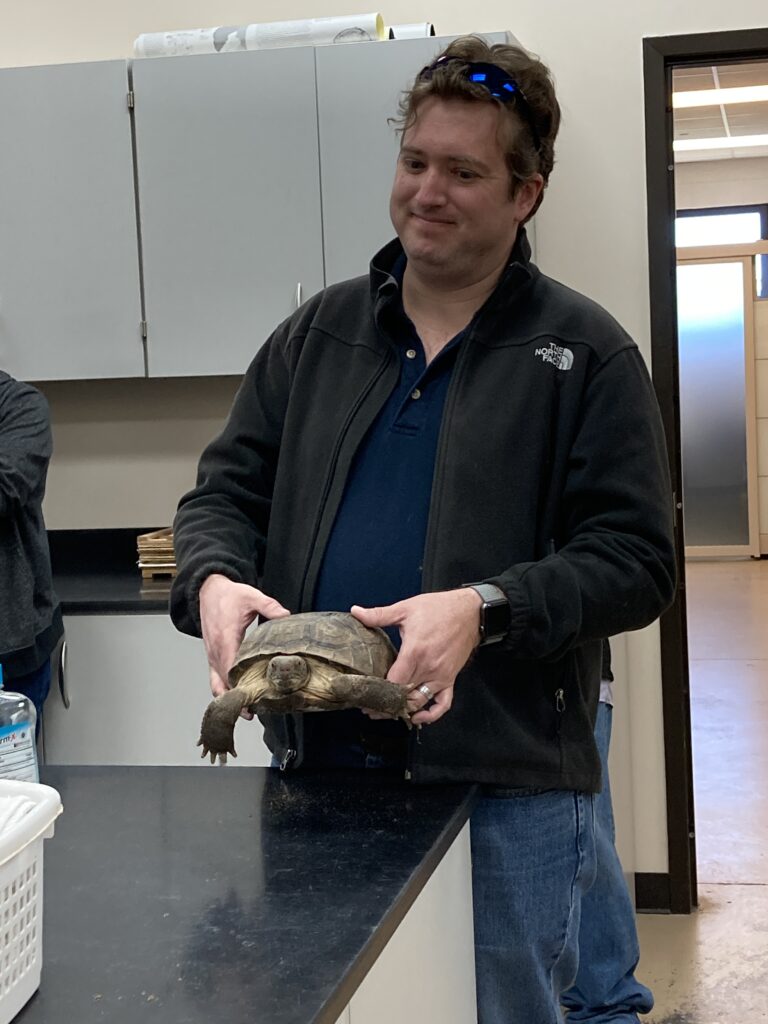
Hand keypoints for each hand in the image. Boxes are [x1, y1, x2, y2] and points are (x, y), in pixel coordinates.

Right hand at [199, 574, 289, 715]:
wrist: (208, 590)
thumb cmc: (228, 595)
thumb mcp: (252, 596)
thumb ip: (270, 606)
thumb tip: (286, 615)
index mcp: (226, 637)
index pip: (231, 667)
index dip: (240, 683)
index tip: (252, 697)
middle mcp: (216, 650)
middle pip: (224, 681)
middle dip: (237, 697)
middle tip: (254, 711)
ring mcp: (212, 654)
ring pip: (216, 683)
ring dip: (229, 697)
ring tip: (246, 712)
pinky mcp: (211, 655)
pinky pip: (213, 678)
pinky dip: (222, 690)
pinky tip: (233, 699)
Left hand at [351, 589, 481, 724]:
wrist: (469, 611)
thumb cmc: (439, 608)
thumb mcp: (405, 608)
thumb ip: (379, 614)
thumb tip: (356, 611)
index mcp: (414, 652)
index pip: (393, 682)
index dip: (378, 691)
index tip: (365, 695)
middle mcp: (428, 668)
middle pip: (403, 695)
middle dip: (385, 704)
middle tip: (369, 708)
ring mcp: (441, 676)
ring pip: (419, 702)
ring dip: (403, 710)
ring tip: (386, 713)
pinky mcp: (450, 679)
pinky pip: (443, 703)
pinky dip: (432, 714)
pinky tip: (419, 717)